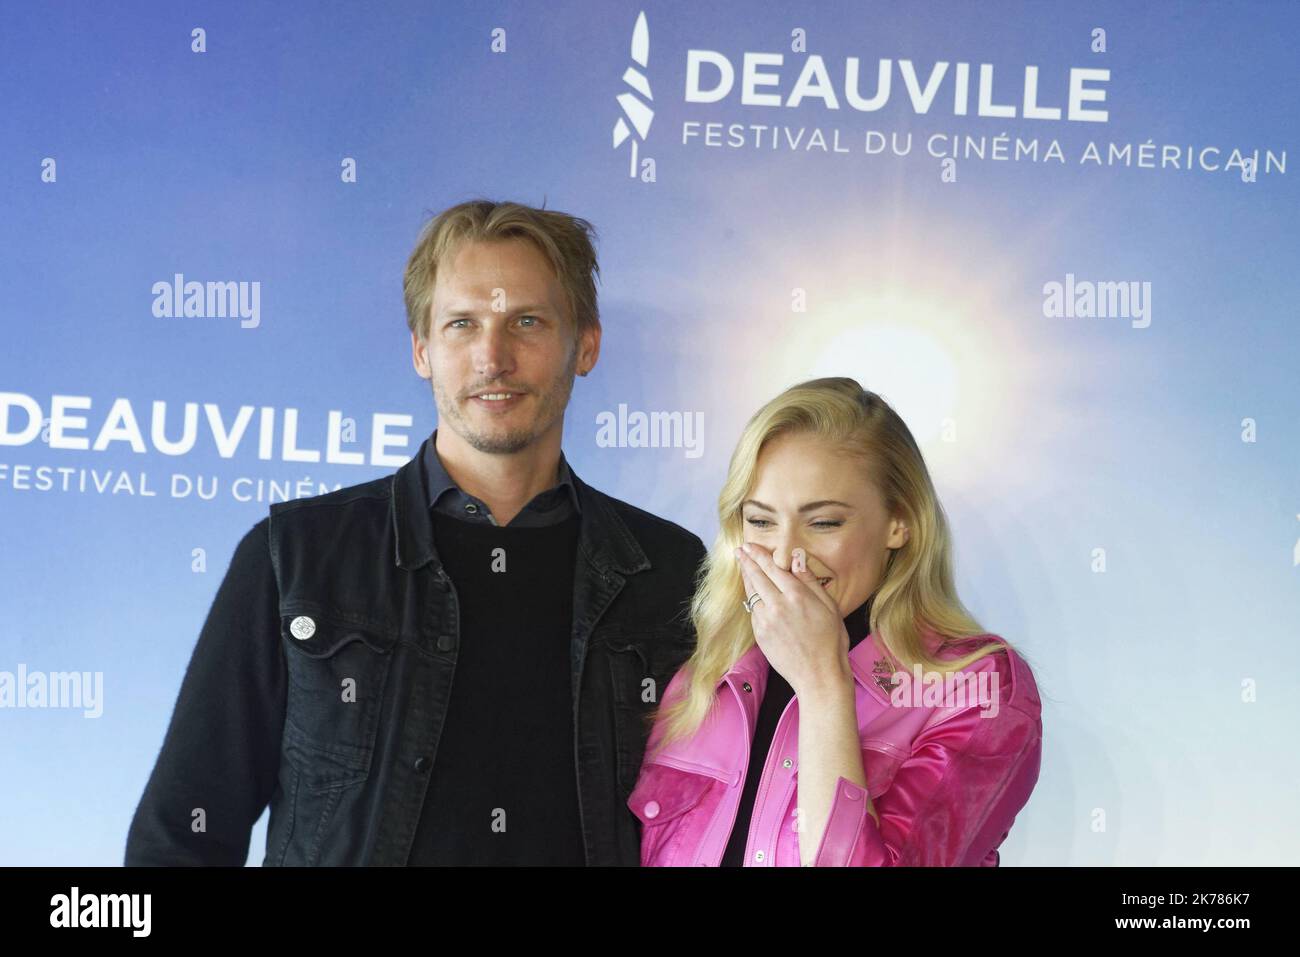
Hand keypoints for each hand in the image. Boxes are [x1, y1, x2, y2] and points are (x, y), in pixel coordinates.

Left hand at [735, 542, 851, 697]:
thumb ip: (810, 580)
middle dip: (747, 561)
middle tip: (739, 550)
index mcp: (797, 595)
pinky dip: (751, 598)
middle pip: (757, 576)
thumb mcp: (829, 607)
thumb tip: (797, 557)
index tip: (750, 546)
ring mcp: (766, 620)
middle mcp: (778, 604)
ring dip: (745, 577)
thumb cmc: (830, 641)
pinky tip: (751, 592)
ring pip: (751, 592)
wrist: (819, 675)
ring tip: (741, 565)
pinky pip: (753, 610)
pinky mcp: (760, 634)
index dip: (759, 555)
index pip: (772, 567)